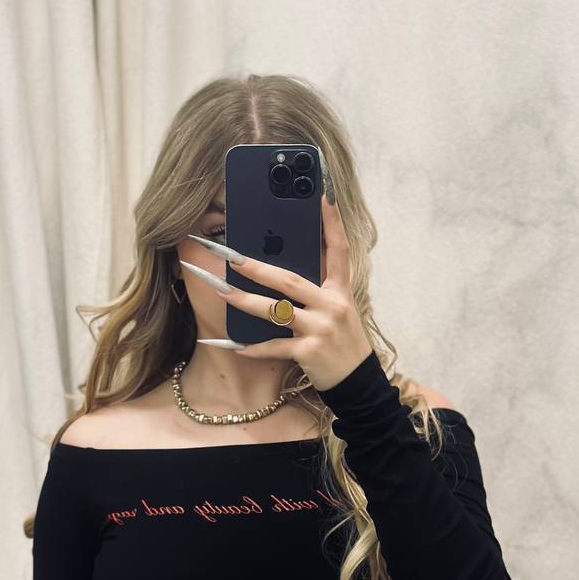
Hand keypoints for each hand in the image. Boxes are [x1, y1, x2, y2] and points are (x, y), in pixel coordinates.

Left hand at [192, 195, 372, 391]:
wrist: (358, 384)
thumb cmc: (341, 342)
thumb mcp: (337, 310)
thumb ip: (316, 290)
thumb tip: (281, 269)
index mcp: (340, 291)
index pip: (338, 250)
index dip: (332, 223)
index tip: (323, 195)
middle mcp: (332, 305)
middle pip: (290, 280)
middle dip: (258, 267)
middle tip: (231, 256)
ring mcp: (321, 329)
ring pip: (275, 311)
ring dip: (244, 301)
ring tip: (219, 291)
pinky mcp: (310, 353)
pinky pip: (274, 346)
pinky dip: (252, 347)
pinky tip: (233, 345)